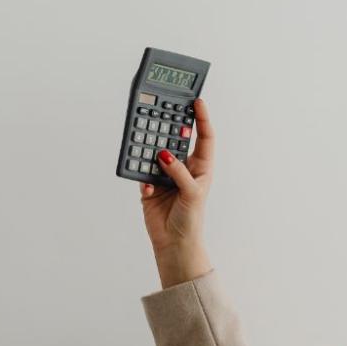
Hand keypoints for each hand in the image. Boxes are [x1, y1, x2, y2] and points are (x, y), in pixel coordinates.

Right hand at [140, 96, 213, 256]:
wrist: (174, 244)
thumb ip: (179, 172)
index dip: (202, 119)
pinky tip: (149, 187)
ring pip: (156, 155)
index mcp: (201, 168)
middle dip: (170, 130)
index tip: (198, 102)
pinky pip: (143, 175)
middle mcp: (183, 169)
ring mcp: (165, 176)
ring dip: (152, 153)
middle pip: (176, 142)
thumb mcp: (192, 193)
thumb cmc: (191, 219)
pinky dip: (144, 179)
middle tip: (164, 115)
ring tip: (150, 149)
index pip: (204, 138)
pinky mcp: (149, 187)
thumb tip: (164, 154)